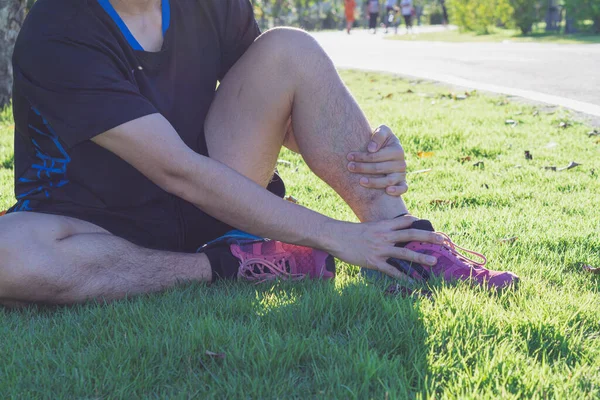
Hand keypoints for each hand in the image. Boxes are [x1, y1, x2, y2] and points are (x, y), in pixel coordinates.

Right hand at [326, 216, 442, 279]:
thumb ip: (382, 229)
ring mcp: (380, 249)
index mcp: (384, 226)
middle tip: (443, 240)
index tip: (432, 227)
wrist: (336, 236)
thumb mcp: (369, 227)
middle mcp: (385, 236)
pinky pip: (392, 271)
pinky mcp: (374, 262)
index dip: (419, 224)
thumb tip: (392, 232)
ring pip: (405, 253)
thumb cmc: (350, 232)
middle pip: (411, 235)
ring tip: (434, 261)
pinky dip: (403, 276)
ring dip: (421, 258)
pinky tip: (412, 282)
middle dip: (428, 238)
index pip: (406, 222)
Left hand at [347, 125, 406, 195]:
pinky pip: (403, 188)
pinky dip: (397, 190)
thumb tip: (371, 149)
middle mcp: (401, 163)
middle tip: (349, 167)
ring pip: (388, 181)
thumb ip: (378, 135)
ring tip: (361, 181)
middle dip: (363, 168)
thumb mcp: (382, 131)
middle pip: (379, 168)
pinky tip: (387, 191)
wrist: (386, 150)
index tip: (349, 156)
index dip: (362, 156)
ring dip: (374, 182)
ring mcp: (401, 174)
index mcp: (397, 150)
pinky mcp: (402, 183)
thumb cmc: (381, 140)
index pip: (376, 156)